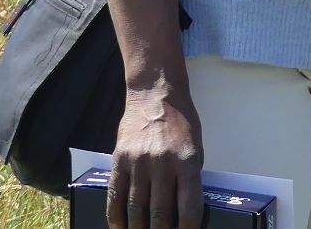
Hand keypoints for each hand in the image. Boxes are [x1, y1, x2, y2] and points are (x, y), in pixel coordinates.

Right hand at [107, 80, 202, 228]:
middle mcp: (162, 164)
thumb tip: (185, 205)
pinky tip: (119, 228)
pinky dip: (116, 217)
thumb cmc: (181, 122)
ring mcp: (138, 163)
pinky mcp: (119, 161)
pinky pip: (115, 196)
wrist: (154, 96)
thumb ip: (190, 174)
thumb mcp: (196, 145)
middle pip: (160, 212)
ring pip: (136, 208)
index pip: (189, 204)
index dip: (188, 226)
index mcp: (187, 161)